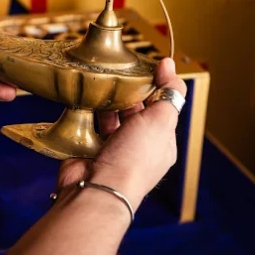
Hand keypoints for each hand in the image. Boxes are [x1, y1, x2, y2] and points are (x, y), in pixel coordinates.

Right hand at [55, 58, 185, 209]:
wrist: (97, 188)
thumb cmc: (134, 160)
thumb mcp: (161, 120)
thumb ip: (169, 92)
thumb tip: (170, 65)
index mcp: (161, 143)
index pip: (160, 108)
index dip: (155, 87)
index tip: (145, 66)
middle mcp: (137, 147)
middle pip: (132, 111)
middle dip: (126, 93)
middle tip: (117, 73)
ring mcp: (110, 150)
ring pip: (108, 117)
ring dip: (104, 102)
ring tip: (98, 84)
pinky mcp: (87, 150)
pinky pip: (86, 125)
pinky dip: (85, 113)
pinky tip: (84, 100)